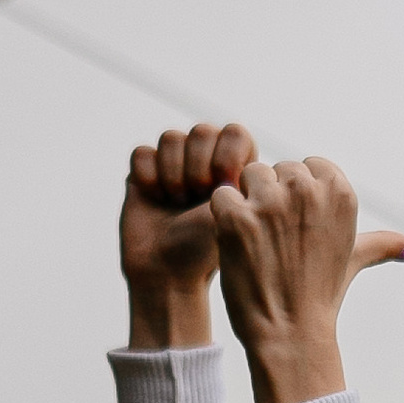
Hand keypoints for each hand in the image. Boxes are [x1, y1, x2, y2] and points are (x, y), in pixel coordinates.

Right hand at [120, 122, 258, 347]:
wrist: (167, 273)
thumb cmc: (208, 252)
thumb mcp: (242, 218)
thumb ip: (253, 186)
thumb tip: (260, 165)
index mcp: (237, 169)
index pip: (236, 132)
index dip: (227, 154)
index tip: (225, 184)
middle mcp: (207, 161)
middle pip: (202, 130)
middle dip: (198, 166)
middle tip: (196, 198)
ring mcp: (175, 164)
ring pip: (171, 137)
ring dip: (173, 174)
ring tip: (177, 204)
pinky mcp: (145, 171)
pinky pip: (142, 152)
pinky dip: (148, 177)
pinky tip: (156, 200)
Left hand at [211, 154, 403, 402]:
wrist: (290, 334)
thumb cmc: (321, 296)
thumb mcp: (353, 261)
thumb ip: (381, 244)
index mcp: (339, 192)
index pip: (307, 166)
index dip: (297, 197)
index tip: (301, 231)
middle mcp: (308, 189)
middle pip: (275, 170)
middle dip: (272, 199)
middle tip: (281, 243)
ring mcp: (271, 202)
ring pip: (247, 177)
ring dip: (247, 205)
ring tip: (259, 244)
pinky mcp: (237, 217)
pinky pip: (221, 197)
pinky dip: (225, 220)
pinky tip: (239, 247)